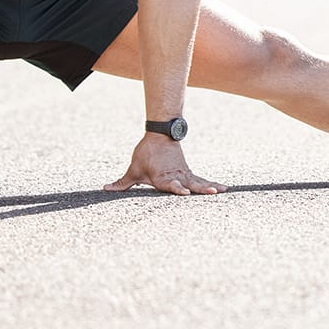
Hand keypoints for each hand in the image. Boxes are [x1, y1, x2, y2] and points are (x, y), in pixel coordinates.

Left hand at [104, 135, 226, 195]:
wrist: (160, 135)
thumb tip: (105, 188)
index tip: (184, 193)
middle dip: (201, 189)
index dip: (177, 189)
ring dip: (210, 187)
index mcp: (162, 177)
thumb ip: (122, 182)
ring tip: (223, 191)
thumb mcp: (133, 169)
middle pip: (191, 184)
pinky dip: (211, 184)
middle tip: (212, 193)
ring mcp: (184, 174)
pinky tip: (223, 189)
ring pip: (199, 182)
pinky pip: (201, 180)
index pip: (171, 185)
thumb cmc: (146, 154)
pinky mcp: (188, 172)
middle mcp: (176, 176)